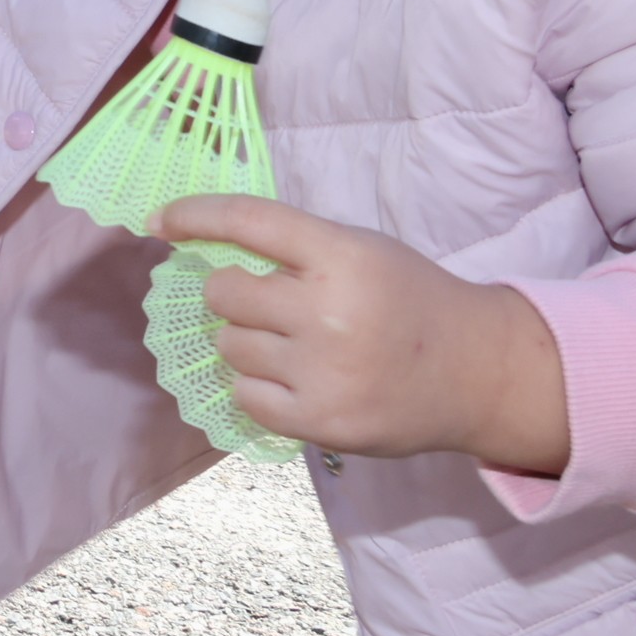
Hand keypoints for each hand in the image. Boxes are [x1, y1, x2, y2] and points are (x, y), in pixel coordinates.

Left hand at [158, 194, 571, 471]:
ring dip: (245, 341)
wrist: (477, 372)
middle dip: (231, 293)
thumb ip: (298, 248)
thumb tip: (207, 246)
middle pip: (224, 293)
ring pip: (230, 346)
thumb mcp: (363, 251)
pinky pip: (246, 396)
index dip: (194, 215)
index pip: (249, 221)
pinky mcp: (321, 421)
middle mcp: (328, 311)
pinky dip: (255, 387)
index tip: (159, 220)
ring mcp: (324, 371)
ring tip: (291, 344)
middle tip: (263, 302)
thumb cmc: (410, 301)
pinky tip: (289, 379)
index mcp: (341, 256)